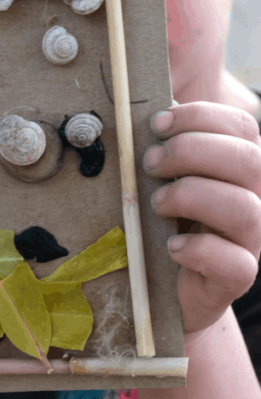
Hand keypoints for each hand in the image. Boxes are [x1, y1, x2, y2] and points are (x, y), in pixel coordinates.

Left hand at [145, 102, 260, 335]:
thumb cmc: (163, 218)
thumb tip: (149, 112)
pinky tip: (172, 245)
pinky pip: (236, 263)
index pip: (242, 125)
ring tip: (157, 204)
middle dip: (191, 151)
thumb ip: (162, 140)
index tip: (156, 124)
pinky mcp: (236, 278)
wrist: (165, 285)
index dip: (199, 117)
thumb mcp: (163, 173)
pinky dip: (199, 249)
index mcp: (240, 165)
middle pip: (249, 160)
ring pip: (245, 208)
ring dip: (191, 196)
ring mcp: (250, 240)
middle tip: (149, 164)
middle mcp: (255, 198)